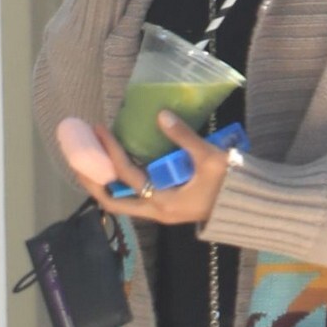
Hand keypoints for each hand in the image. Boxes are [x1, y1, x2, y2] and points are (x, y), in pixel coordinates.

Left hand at [85, 113, 235, 228]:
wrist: (250, 206)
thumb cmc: (232, 184)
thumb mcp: (210, 158)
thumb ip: (184, 137)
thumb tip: (160, 115)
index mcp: (164, 202)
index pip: (127, 176)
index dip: (110, 152)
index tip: (100, 130)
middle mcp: (157, 211)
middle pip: (112, 201)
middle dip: (90, 180)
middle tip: (76, 157)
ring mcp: (160, 211)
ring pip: (121, 200)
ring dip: (103, 182)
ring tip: (89, 161)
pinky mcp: (166, 206)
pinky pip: (134, 196)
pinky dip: (119, 182)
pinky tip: (115, 165)